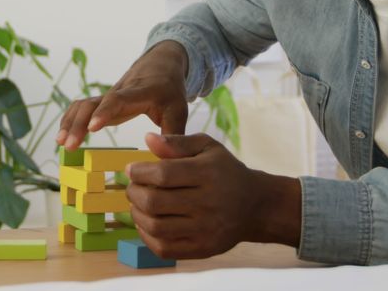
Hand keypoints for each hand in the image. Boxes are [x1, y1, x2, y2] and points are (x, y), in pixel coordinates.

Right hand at [57, 41, 189, 149]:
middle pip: (92, 103)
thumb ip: (174, 135)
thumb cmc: (169, 90)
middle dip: (78, 123)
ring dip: (69, 122)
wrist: (159, 64)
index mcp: (139, 93)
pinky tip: (63, 137)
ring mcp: (107, 96)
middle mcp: (118, 92)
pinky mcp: (101, 101)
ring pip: (82, 104)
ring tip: (61, 143)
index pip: (118, 99)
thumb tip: (168, 162)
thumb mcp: (179, 111)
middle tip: (69, 145)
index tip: (92, 128)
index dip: (104, 112)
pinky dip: (69, 120)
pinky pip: (80, 107)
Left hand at [126, 132, 301, 258]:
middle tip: (132, 188)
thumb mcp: (207, 147)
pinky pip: (164, 248)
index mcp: (208, 174)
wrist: (256, 206)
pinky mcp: (203, 249)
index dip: (139, 172)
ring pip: (156, 227)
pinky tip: (146, 224)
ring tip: (137, 205)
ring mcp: (206, 230)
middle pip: (155, 202)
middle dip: (134, 193)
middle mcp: (208, 203)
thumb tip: (147, 138)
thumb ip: (177, 142)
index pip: (163, 174)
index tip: (131, 170)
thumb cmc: (225, 172)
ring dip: (137, 215)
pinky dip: (146, 237)